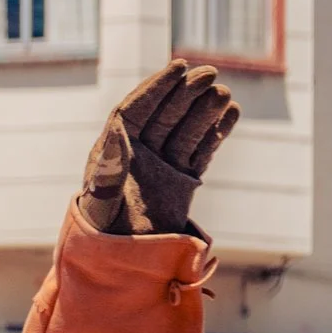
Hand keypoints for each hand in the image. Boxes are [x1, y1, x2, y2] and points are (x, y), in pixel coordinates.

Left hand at [78, 61, 238, 236]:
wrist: (122, 265)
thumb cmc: (101, 236)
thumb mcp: (100, 204)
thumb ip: (108, 170)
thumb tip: (116, 131)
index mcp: (113, 152)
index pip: (135, 110)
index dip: (157, 87)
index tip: (178, 66)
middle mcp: (139, 155)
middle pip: (165, 114)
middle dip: (186, 93)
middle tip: (209, 73)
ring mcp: (162, 166)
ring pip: (186, 130)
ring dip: (204, 110)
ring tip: (223, 94)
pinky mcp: (182, 181)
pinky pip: (202, 151)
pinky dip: (216, 133)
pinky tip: (231, 115)